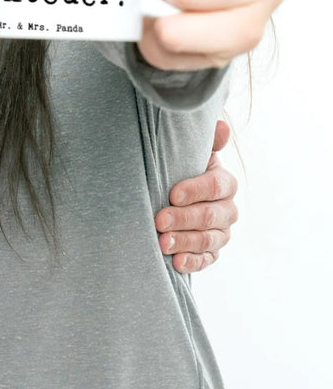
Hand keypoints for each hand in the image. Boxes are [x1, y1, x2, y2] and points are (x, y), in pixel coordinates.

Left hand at [155, 120, 237, 272]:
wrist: (174, 193)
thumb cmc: (181, 168)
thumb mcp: (190, 153)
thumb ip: (206, 141)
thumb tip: (221, 126)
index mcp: (224, 182)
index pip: (215, 186)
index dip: (195, 190)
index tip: (172, 194)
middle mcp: (228, 209)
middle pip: (210, 216)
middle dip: (184, 219)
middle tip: (159, 220)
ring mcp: (221, 232)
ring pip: (208, 239)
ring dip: (184, 241)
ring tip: (162, 242)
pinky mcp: (213, 251)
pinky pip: (207, 260)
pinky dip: (192, 262)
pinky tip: (176, 262)